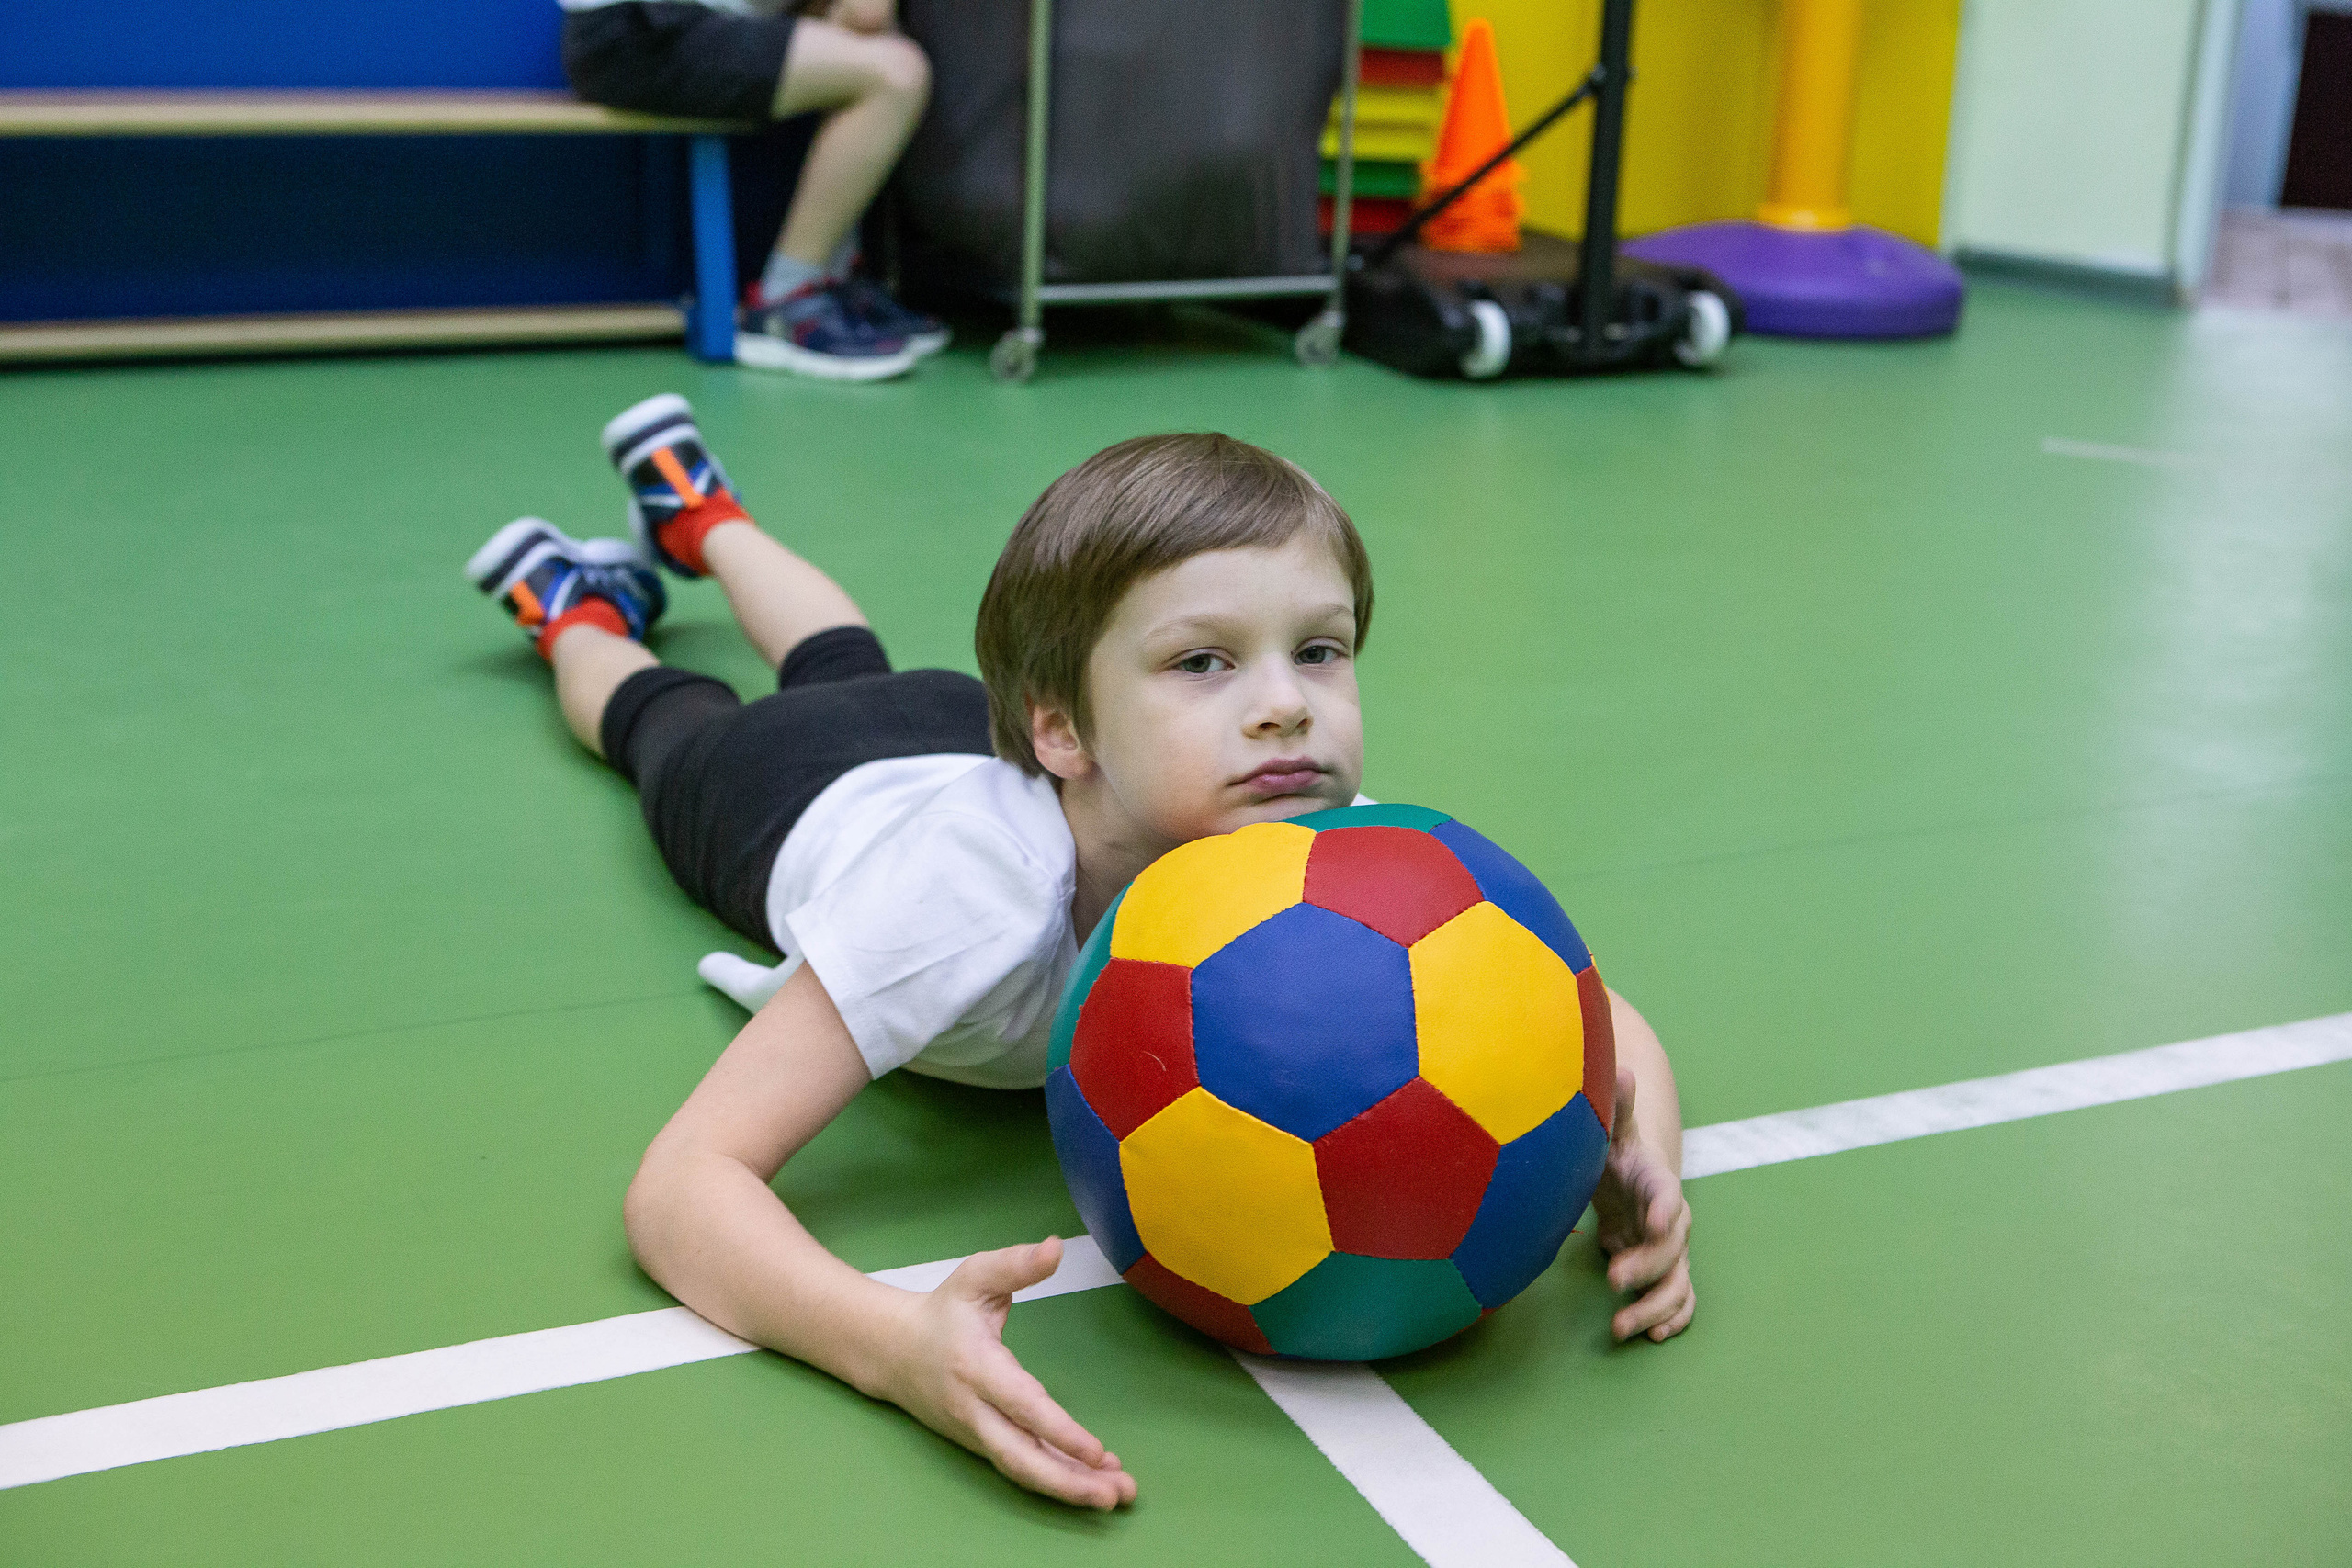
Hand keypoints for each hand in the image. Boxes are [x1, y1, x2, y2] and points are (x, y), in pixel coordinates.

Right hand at [883, 1237, 1137, 1508]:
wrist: (892, 1350)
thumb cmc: (943, 1311)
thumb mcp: (976, 1277)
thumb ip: (1016, 1264)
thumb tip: (1056, 1246)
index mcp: (977, 1367)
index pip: (1021, 1405)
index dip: (1058, 1431)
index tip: (1096, 1451)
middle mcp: (975, 1410)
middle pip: (1022, 1458)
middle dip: (1069, 1483)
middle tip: (1116, 1495)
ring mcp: (977, 1434)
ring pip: (1024, 1470)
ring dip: (1070, 1488)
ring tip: (1117, 1495)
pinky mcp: (983, 1444)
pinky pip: (1021, 1466)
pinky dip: (1057, 1477)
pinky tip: (1094, 1478)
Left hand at [1591, 1069, 1694, 1342]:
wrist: (1629, 1175)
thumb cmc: (1617, 1152)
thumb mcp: (1613, 1129)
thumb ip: (1618, 1107)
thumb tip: (1620, 1070)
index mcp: (1657, 1182)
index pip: (1666, 1194)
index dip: (1663, 1208)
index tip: (1652, 1223)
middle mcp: (1670, 1220)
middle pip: (1670, 1248)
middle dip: (1646, 1267)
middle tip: (1613, 1279)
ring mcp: (1669, 1249)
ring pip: (1677, 1283)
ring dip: (1654, 1308)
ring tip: (1620, 1328)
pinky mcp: (1663, 1270)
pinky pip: (1680, 1299)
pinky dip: (1672, 1319)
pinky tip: (1652, 1337)